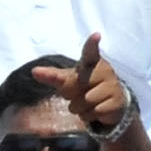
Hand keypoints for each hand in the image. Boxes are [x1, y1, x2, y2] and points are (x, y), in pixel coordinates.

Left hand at [32, 31, 139, 145]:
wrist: (111, 103)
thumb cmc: (86, 86)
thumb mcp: (69, 80)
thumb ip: (53, 76)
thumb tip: (34, 71)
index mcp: (91, 62)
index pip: (90, 52)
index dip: (91, 44)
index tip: (95, 35)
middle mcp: (104, 70)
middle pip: (75, 85)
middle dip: (72, 95)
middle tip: (80, 93)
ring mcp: (112, 85)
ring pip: (84, 101)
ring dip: (81, 108)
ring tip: (89, 103)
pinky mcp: (116, 101)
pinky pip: (94, 112)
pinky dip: (90, 115)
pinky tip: (96, 110)